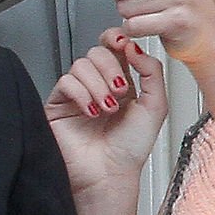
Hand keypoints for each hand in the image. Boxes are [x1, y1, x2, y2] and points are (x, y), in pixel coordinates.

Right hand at [45, 28, 167, 194]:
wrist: (109, 175)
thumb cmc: (130, 149)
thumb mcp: (156, 106)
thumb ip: (152, 72)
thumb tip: (135, 47)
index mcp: (121, 82)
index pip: (113, 47)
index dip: (116, 38)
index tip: (123, 43)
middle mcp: (98, 85)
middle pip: (97, 51)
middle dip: (111, 67)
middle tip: (120, 91)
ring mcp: (77, 93)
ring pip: (81, 65)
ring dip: (98, 85)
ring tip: (107, 109)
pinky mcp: (59, 104)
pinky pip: (65, 81)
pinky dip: (81, 93)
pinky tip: (91, 111)